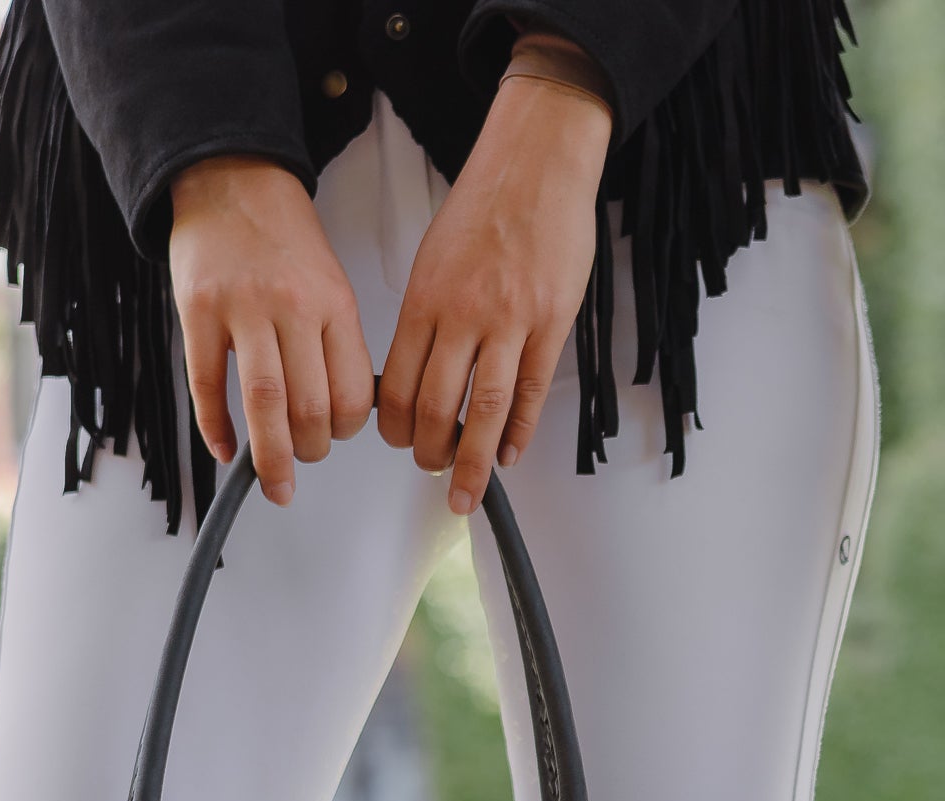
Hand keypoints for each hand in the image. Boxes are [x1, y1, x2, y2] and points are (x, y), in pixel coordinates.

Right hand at [168, 157, 373, 505]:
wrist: (231, 178)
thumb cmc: (283, 237)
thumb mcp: (331, 282)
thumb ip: (336, 341)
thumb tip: (343, 410)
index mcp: (333, 303)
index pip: (352, 392)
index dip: (348, 430)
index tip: (340, 437)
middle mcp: (291, 308)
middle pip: (309, 407)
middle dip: (312, 451)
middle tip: (306, 460)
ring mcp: (241, 309)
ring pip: (263, 405)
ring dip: (272, 457)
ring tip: (275, 480)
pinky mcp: (196, 312)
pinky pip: (207, 386)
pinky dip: (217, 429)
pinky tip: (226, 449)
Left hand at [377, 55, 610, 513]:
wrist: (536, 165)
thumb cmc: (485, 206)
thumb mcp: (433, 258)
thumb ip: (427, 315)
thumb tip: (420, 368)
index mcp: (425, 300)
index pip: (395, 383)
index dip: (392, 425)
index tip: (395, 442)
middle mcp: (463, 316)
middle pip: (435, 407)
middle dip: (428, 452)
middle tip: (430, 471)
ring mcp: (511, 322)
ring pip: (485, 412)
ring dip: (473, 461)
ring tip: (466, 491)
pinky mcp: (552, 323)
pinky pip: (532, 392)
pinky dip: (520, 431)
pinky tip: (510, 455)